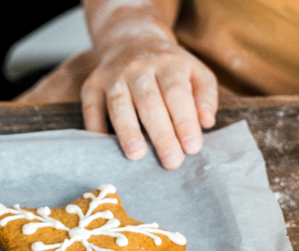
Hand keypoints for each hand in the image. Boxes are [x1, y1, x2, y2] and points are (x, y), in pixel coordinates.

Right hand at [82, 35, 217, 168]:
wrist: (130, 40)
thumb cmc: (168, 67)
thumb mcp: (195, 72)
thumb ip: (205, 96)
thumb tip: (206, 122)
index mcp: (169, 63)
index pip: (177, 93)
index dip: (185, 121)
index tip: (192, 148)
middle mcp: (139, 67)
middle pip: (149, 102)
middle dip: (161, 134)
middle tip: (171, 161)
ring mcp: (112, 75)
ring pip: (119, 104)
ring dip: (128, 130)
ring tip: (136, 155)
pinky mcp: (92, 85)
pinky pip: (92, 108)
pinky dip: (96, 127)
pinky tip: (105, 147)